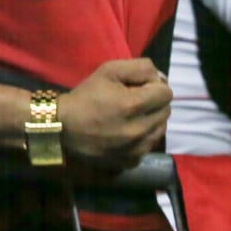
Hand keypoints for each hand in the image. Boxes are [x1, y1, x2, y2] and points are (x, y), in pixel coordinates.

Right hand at [57, 58, 171, 169]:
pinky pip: (149, 145)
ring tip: (132, 116)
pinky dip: (143, 137)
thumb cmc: (87, 95)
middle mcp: (139, 130)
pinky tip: (127, 132)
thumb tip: (161, 78)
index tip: (140, 87)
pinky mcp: (132, 162)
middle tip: (136, 100)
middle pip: (166, 111)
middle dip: (154, 102)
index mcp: (134, 105)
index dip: (155, 86)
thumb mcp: (109, 70)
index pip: (167, 93)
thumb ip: (141, 68)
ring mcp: (137, 149)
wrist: (63, 127)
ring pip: (160, 129)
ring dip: (151, 120)